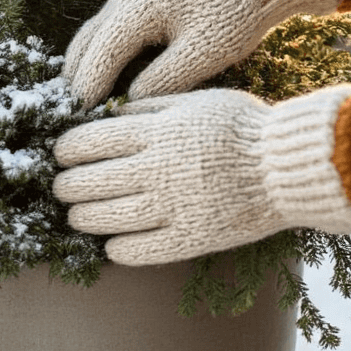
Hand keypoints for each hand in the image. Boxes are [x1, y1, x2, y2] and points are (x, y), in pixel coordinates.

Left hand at [53, 86, 350, 264]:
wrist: (289, 166)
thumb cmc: (244, 127)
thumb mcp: (197, 100)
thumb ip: (152, 106)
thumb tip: (110, 114)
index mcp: (157, 132)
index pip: (88, 142)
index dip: (66, 150)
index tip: (62, 154)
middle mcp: (157, 170)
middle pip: (88, 182)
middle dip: (66, 185)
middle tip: (62, 187)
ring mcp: (172, 207)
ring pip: (104, 218)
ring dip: (82, 217)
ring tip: (76, 215)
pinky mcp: (189, 239)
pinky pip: (137, 250)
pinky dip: (117, 248)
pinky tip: (112, 243)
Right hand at [63, 0, 340, 106]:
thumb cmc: (235, 14)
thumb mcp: (203, 55)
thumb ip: (162, 81)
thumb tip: (127, 105)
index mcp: (135, 11)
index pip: (97, 60)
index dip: (86, 94)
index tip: (76, 124)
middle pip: (84, 47)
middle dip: (76, 82)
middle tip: (72, 119)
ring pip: (91, 36)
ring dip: (84, 67)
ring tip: (83, 104)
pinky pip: (107, 29)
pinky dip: (98, 54)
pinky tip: (105, 78)